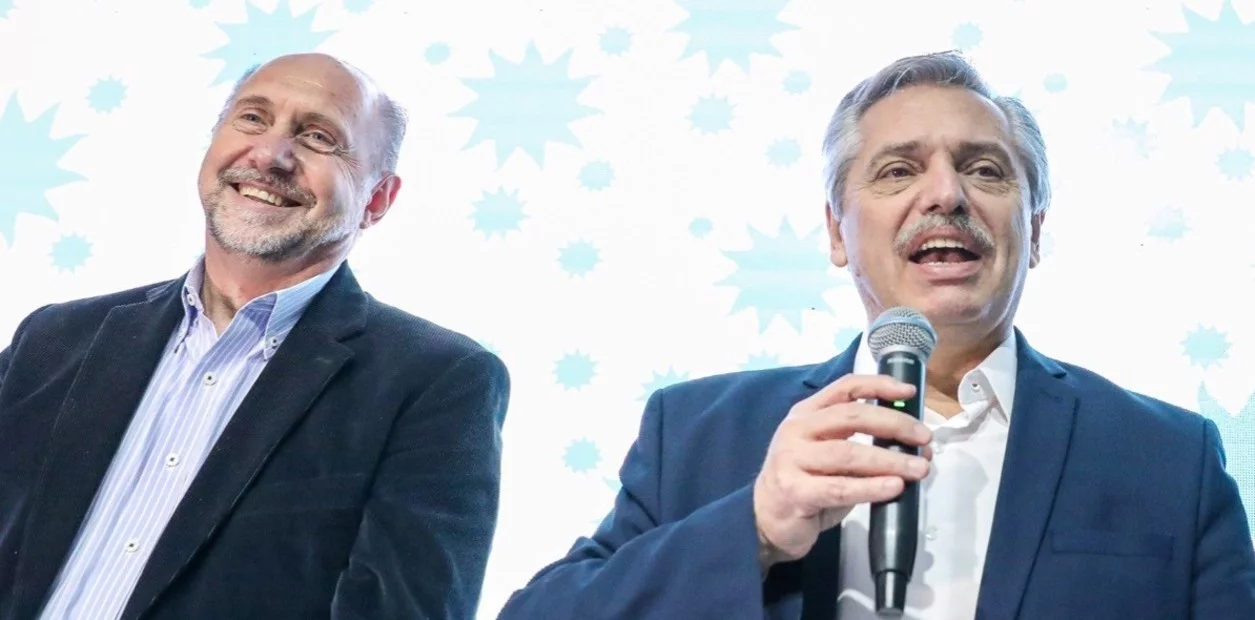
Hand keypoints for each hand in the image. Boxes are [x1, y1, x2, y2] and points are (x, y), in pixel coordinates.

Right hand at [752, 374, 932, 568]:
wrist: (766, 519)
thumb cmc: (806, 483)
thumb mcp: (830, 454)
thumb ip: (864, 446)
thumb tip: (917, 447)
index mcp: (807, 413)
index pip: (845, 388)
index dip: (879, 385)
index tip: (910, 391)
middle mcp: (797, 430)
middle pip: (851, 416)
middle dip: (894, 424)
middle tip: (924, 438)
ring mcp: (792, 459)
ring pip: (848, 453)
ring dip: (890, 460)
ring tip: (919, 469)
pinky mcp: (795, 490)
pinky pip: (840, 488)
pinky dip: (871, 487)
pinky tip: (894, 487)